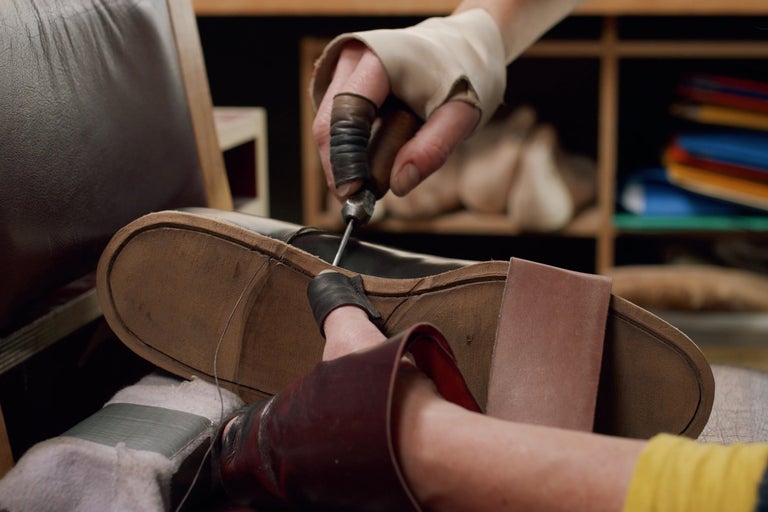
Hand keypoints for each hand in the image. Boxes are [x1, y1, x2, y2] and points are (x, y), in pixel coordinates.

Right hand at [313, 41, 479, 201]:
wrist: (461, 46)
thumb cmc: (463, 75)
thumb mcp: (462, 113)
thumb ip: (433, 148)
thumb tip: (399, 185)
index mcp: (379, 58)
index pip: (347, 114)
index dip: (346, 158)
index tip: (355, 194)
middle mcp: (352, 59)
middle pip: (328, 125)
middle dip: (341, 168)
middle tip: (360, 201)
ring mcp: (343, 71)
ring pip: (328, 129)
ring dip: (346, 162)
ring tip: (375, 182)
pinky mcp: (342, 86)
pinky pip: (336, 126)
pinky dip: (351, 151)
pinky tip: (372, 162)